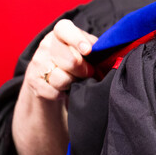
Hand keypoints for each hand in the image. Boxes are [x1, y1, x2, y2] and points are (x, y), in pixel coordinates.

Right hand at [12, 20, 97, 154]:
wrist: (47, 126)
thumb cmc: (77, 95)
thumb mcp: (88, 76)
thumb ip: (98, 64)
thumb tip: (122, 57)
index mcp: (60, 44)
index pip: (65, 28)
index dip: (78, 36)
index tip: (90, 49)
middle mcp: (46, 53)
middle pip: (60, 43)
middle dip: (76, 56)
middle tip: (86, 70)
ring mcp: (37, 71)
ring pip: (53, 62)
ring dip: (68, 72)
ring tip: (74, 83)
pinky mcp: (33, 91)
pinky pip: (44, 84)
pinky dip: (56, 87)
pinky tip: (62, 92)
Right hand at [27, 19, 96, 99]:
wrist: (48, 77)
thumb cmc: (73, 58)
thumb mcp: (83, 47)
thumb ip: (92, 46)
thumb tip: (102, 51)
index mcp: (60, 31)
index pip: (65, 30)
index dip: (77, 40)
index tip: (88, 50)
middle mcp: (46, 44)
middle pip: (71, 61)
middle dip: (84, 70)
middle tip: (88, 73)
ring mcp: (38, 62)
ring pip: (62, 79)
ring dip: (73, 83)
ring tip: (73, 80)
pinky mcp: (33, 80)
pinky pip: (54, 92)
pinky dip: (62, 94)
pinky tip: (62, 89)